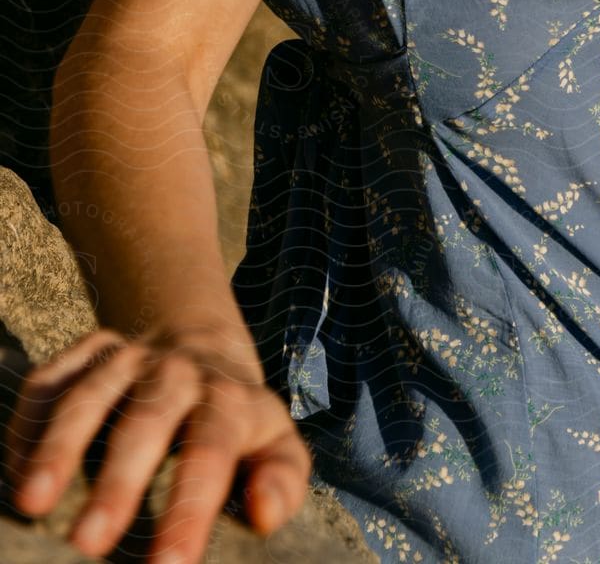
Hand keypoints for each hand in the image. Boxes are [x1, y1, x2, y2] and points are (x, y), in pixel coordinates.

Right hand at [2, 324, 311, 563]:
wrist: (201, 347)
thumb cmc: (237, 423)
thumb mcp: (275, 444)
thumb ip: (282, 479)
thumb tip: (263, 515)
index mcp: (229, 399)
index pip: (210, 452)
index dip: (188, 508)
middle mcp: (177, 371)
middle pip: (146, 421)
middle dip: (116, 483)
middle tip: (86, 544)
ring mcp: (128, 357)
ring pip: (90, 397)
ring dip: (58, 448)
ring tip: (31, 504)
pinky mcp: (87, 352)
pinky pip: (50, 382)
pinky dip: (29, 424)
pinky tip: (16, 472)